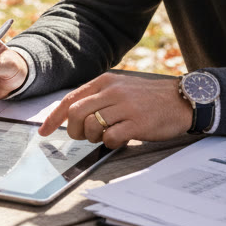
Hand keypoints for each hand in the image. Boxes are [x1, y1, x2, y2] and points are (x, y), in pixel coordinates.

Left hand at [38, 73, 194, 147]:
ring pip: (92, 125)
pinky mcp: (137, 123)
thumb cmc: (149, 99)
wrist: (182, 100)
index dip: (54, 118)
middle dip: (74, 130)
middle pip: (76, 113)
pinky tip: (119, 138)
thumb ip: (98, 98)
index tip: (44, 131)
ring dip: (94, 137)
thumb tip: (72, 115)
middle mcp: (113, 91)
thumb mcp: (121, 89)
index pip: (71, 99)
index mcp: (106, 82)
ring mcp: (125, 106)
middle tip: (84, 136)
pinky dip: (109, 143)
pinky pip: (110, 137)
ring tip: (107, 135)